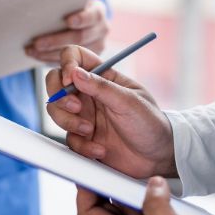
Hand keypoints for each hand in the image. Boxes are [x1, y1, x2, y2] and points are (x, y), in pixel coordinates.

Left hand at [26, 0, 108, 61]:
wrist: (85, 19)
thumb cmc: (73, 7)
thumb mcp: (72, 2)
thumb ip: (63, 4)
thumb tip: (39, 6)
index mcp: (98, 12)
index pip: (92, 16)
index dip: (81, 18)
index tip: (68, 20)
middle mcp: (101, 30)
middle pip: (79, 38)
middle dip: (55, 41)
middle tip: (37, 43)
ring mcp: (97, 46)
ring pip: (73, 53)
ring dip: (49, 53)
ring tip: (31, 50)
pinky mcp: (89, 59)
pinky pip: (69, 62)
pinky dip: (50, 59)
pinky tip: (37, 55)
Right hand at [45, 45, 176, 178]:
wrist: (158, 157)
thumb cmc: (150, 124)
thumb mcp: (129, 102)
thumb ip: (101, 87)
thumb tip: (75, 73)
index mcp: (103, 77)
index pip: (76, 57)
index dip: (67, 64)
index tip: (70, 80)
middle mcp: (90, 94)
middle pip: (56, 83)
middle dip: (59, 96)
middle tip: (75, 108)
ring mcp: (84, 115)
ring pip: (56, 111)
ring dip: (69, 122)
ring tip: (90, 130)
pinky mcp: (83, 137)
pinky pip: (68, 138)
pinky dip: (82, 145)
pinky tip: (100, 149)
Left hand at [77, 177, 214, 214]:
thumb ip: (158, 208)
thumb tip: (151, 186)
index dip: (84, 194)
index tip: (88, 174)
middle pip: (109, 211)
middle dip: (109, 187)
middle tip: (115, 168)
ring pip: (132, 209)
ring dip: (135, 192)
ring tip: (144, 177)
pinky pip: (153, 213)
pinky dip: (155, 199)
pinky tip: (166, 192)